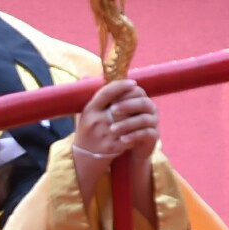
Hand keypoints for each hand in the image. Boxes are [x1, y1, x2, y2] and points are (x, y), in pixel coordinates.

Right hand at [71, 78, 158, 201]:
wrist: (84, 155)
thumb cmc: (87, 129)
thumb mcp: (85, 112)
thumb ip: (89, 94)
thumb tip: (87, 74)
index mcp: (89, 110)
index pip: (106, 92)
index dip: (121, 86)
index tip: (134, 82)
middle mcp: (96, 121)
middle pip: (121, 106)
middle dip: (134, 101)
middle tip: (143, 96)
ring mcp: (105, 135)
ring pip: (128, 121)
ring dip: (138, 116)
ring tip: (144, 111)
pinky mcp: (113, 146)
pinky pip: (130, 136)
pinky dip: (138, 131)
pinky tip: (142, 127)